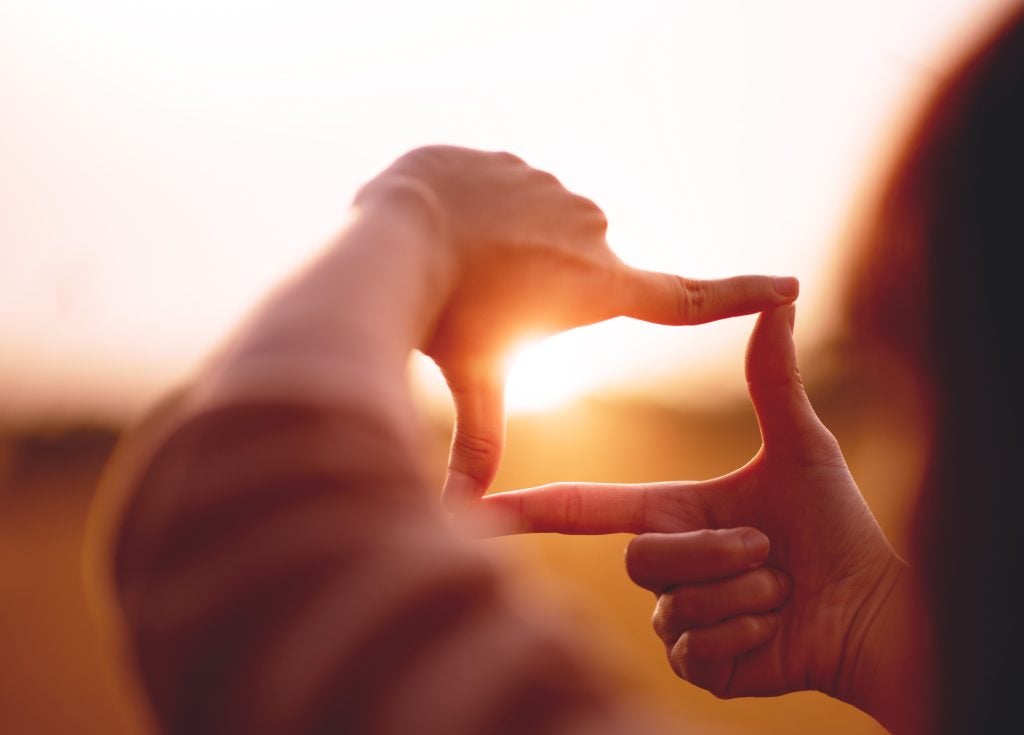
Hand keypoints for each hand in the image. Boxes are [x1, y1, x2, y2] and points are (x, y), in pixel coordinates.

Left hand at [357, 146, 799, 507]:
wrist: (398, 228)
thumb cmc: (440, 314)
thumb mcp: (472, 380)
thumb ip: (477, 445)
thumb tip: (454, 519)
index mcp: (597, 286)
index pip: (688, 299)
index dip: (741, 297)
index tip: (788, 286)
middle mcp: (593, 232)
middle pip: (573, 275)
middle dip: (535, 289)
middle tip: (483, 298)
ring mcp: (557, 189)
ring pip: (536, 233)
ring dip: (506, 250)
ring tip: (460, 263)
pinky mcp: (522, 162)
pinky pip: (508, 196)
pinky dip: (482, 215)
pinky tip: (449, 225)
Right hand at [474, 305, 907, 706]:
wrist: (871, 608)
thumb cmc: (836, 525)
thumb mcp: (800, 446)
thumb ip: (773, 378)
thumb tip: (780, 299)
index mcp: (671, 512)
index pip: (585, 509)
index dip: (527, 508)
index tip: (472, 510)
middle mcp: (665, 564)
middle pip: (641, 558)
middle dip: (715, 551)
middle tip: (768, 549)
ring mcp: (676, 618)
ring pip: (673, 605)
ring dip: (742, 592)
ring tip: (779, 586)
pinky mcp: (698, 663)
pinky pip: (695, 649)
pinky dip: (747, 633)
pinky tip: (775, 628)